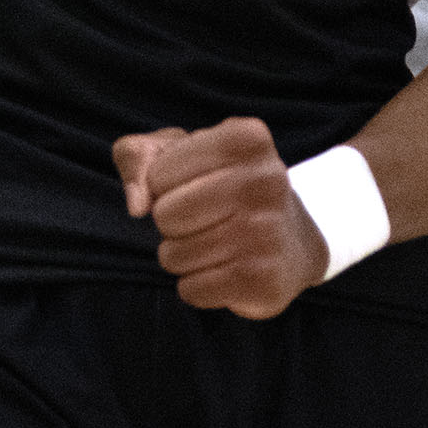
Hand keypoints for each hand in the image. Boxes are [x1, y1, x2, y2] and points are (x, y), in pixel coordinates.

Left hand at [113, 117, 328, 319]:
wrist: (292, 242)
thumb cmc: (221, 185)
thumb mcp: (178, 152)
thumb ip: (137, 156)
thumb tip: (136, 203)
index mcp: (246, 138)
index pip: (159, 175)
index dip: (161, 186)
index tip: (192, 184)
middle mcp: (266, 179)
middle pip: (166, 215)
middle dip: (169, 223)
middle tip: (198, 219)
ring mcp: (269, 231)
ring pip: (175, 256)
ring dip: (179, 256)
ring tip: (209, 244)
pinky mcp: (265, 280)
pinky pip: (192, 290)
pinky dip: (194, 286)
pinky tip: (220, 272)